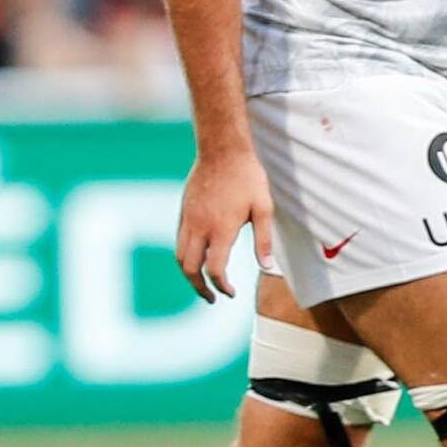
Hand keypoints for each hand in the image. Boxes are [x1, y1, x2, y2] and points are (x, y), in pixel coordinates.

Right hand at [175, 147, 278, 306]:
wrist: (222, 149)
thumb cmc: (247, 177)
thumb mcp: (263, 208)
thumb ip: (263, 240)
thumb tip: (267, 267)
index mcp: (220, 229)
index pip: (214, 269)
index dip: (222, 286)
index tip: (231, 293)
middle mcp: (199, 227)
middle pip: (189, 268)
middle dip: (199, 287)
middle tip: (212, 297)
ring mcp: (188, 219)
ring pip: (179, 256)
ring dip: (189, 274)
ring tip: (201, 283)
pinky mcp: (184, 211)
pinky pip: (179, 240)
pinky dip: (185, 256)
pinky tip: (198, 257)